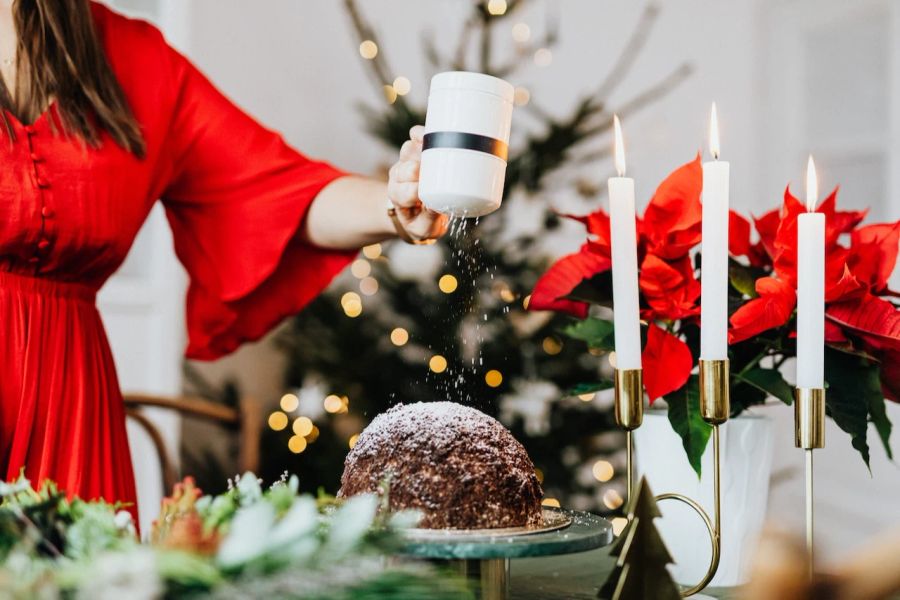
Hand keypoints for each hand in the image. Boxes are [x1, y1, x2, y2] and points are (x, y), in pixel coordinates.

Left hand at [387, 125, 448, 241]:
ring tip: (441, 154)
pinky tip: (434, 133)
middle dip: (421, 170)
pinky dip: (423, 133)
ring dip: (424, 151)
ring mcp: (406, 162)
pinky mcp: (414, 150)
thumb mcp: (424, 229)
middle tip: (438, 174)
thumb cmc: (421, 221)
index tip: (429, 194)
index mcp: (399, 198)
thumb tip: (437, 206)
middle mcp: (399, 178)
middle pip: (407, 168)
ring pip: (409, 150)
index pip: (406, 192)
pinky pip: (415, 137)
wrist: (415, 210)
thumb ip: (429, 220)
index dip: (417, 190)